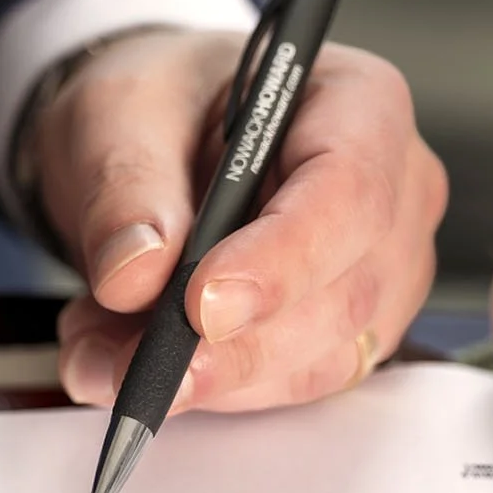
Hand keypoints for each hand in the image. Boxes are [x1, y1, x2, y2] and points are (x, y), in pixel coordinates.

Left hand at [30, 28, 445, 413]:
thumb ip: (124, 187)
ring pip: (316, 361)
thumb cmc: (160, 104)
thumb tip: (135, 273)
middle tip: (121, 361)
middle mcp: (394, 193)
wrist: (152, 140)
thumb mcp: (116, 113)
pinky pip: (286, 388)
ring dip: (202, 376)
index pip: (349, 195)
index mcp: (359, 104)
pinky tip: (127, 359)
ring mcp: (380, 273)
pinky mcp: (343, 335)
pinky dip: (203, 388)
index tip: (198, 308)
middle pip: (341, 296)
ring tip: (99, 351)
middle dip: (227, 347)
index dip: (279, 262)